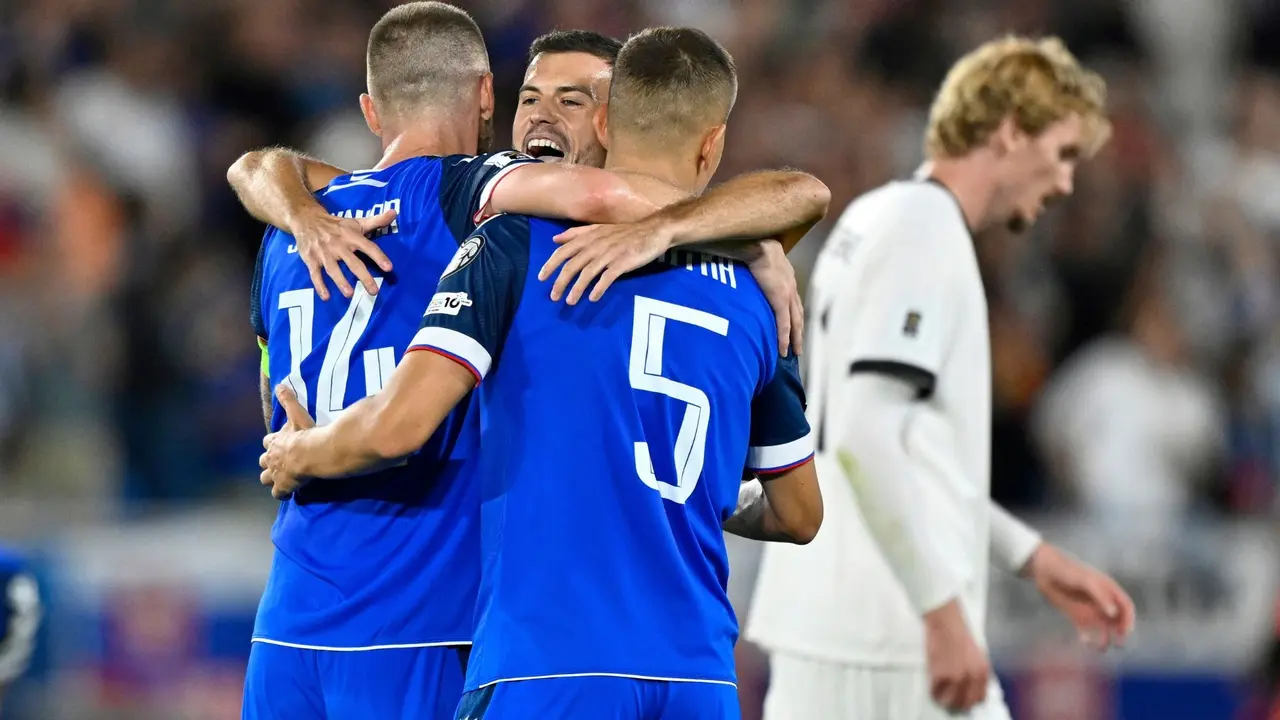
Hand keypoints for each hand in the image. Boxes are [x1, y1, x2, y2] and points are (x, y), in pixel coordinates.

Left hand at [259, 384, 316, 499]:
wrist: (312, 453)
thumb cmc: (305, 433)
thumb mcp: (296, 414)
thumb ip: (288, 400)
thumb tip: (280, 384)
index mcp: (274, 441)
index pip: (268, 442)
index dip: (272, 444)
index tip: (279, 445)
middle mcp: (270, 458)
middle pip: (263, 462)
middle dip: (269, 462)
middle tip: (280, 463)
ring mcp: (275, 474)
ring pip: (266, 479)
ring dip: (272, 478)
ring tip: (282, 479)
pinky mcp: (283, 487)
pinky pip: (278, 494)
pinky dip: (282, 493)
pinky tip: (289, 493)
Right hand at [293, 209, 395, 300]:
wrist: (306, 219)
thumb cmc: (337, 225)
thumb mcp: (356, 222)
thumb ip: (376, 220)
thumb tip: (395, 212)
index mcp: (351, 236)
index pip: (368, 247)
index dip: (379, 257)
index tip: (389, 268)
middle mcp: (338, 244)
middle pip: (353, 262)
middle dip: (364, 277)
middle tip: (374, 291)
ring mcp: (323, 253)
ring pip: (333, 269)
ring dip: (341, 282)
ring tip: (350, 294)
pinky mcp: (311, 259)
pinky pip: (315, 274)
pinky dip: (319, 285)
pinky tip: (326, 297)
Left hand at [539, 218, 675, 303]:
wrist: (653, 230)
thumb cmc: (626, 232)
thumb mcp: (599, 229)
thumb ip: (576, 233)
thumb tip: (555, 240)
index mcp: (589, 237)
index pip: (564, 251)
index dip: (551, 265)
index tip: (541, 278)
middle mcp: (596, 245)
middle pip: (572, 265)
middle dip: (560, 282)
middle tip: (553, 297)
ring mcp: (609, 254)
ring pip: (587, 273)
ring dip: (576, 289)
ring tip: (570, 301)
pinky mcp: (623, 263)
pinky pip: (607, 277)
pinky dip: (598, 288)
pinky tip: (592, 298)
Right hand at [746, 240, 802, 356]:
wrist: (758, 244)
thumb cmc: (755, 246)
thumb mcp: (761, 259)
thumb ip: (759, 269)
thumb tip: (748, 274)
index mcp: (786, 278)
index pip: (793, 301)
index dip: (794, 315)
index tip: (793, 328)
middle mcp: (791, 287)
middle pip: (798, 314)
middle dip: (799, 332)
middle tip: (798, 348)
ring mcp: (787, 294)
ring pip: (795, 322)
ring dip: (795, 338)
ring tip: (793, 352)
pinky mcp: (780, 300)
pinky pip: (784, 323)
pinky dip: (784, 337)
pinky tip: (784, 349)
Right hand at [923, 599, 989, 712]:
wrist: (946, 621)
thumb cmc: (958, 632)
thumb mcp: (977, 654)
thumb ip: (976, 671)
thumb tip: (969, 686)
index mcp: (983, 671)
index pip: (980, 697)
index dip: (971, 701)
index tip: (964, 700)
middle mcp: (972, 677)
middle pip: (966, 702)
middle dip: (958, 704)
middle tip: (951, 702)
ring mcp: (956, 677)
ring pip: (951, 701)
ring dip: (945, 701)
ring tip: (941, 698)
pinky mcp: (940, 674)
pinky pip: (936, 692)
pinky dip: (933, 693)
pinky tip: (933, 688)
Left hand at [1025, 543, 1134, 650]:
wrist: (1044, 569)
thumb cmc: (1068, 571)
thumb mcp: (1086, 580)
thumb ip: (1100, 595)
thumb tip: (1113, 614)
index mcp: (1109, 590)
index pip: (1126, 606)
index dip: (1129, 619)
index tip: (1125, 631)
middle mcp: (1102, 601)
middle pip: (1118, 620)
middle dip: (1120, 632)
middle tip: (1119, 643)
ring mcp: (1089, 609)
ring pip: (1103, 628)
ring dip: (1105, 639)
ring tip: (1102, 648)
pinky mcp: (1076, 615)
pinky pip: (1086, 630)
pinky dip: (1088, 638)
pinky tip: (1085, 641)